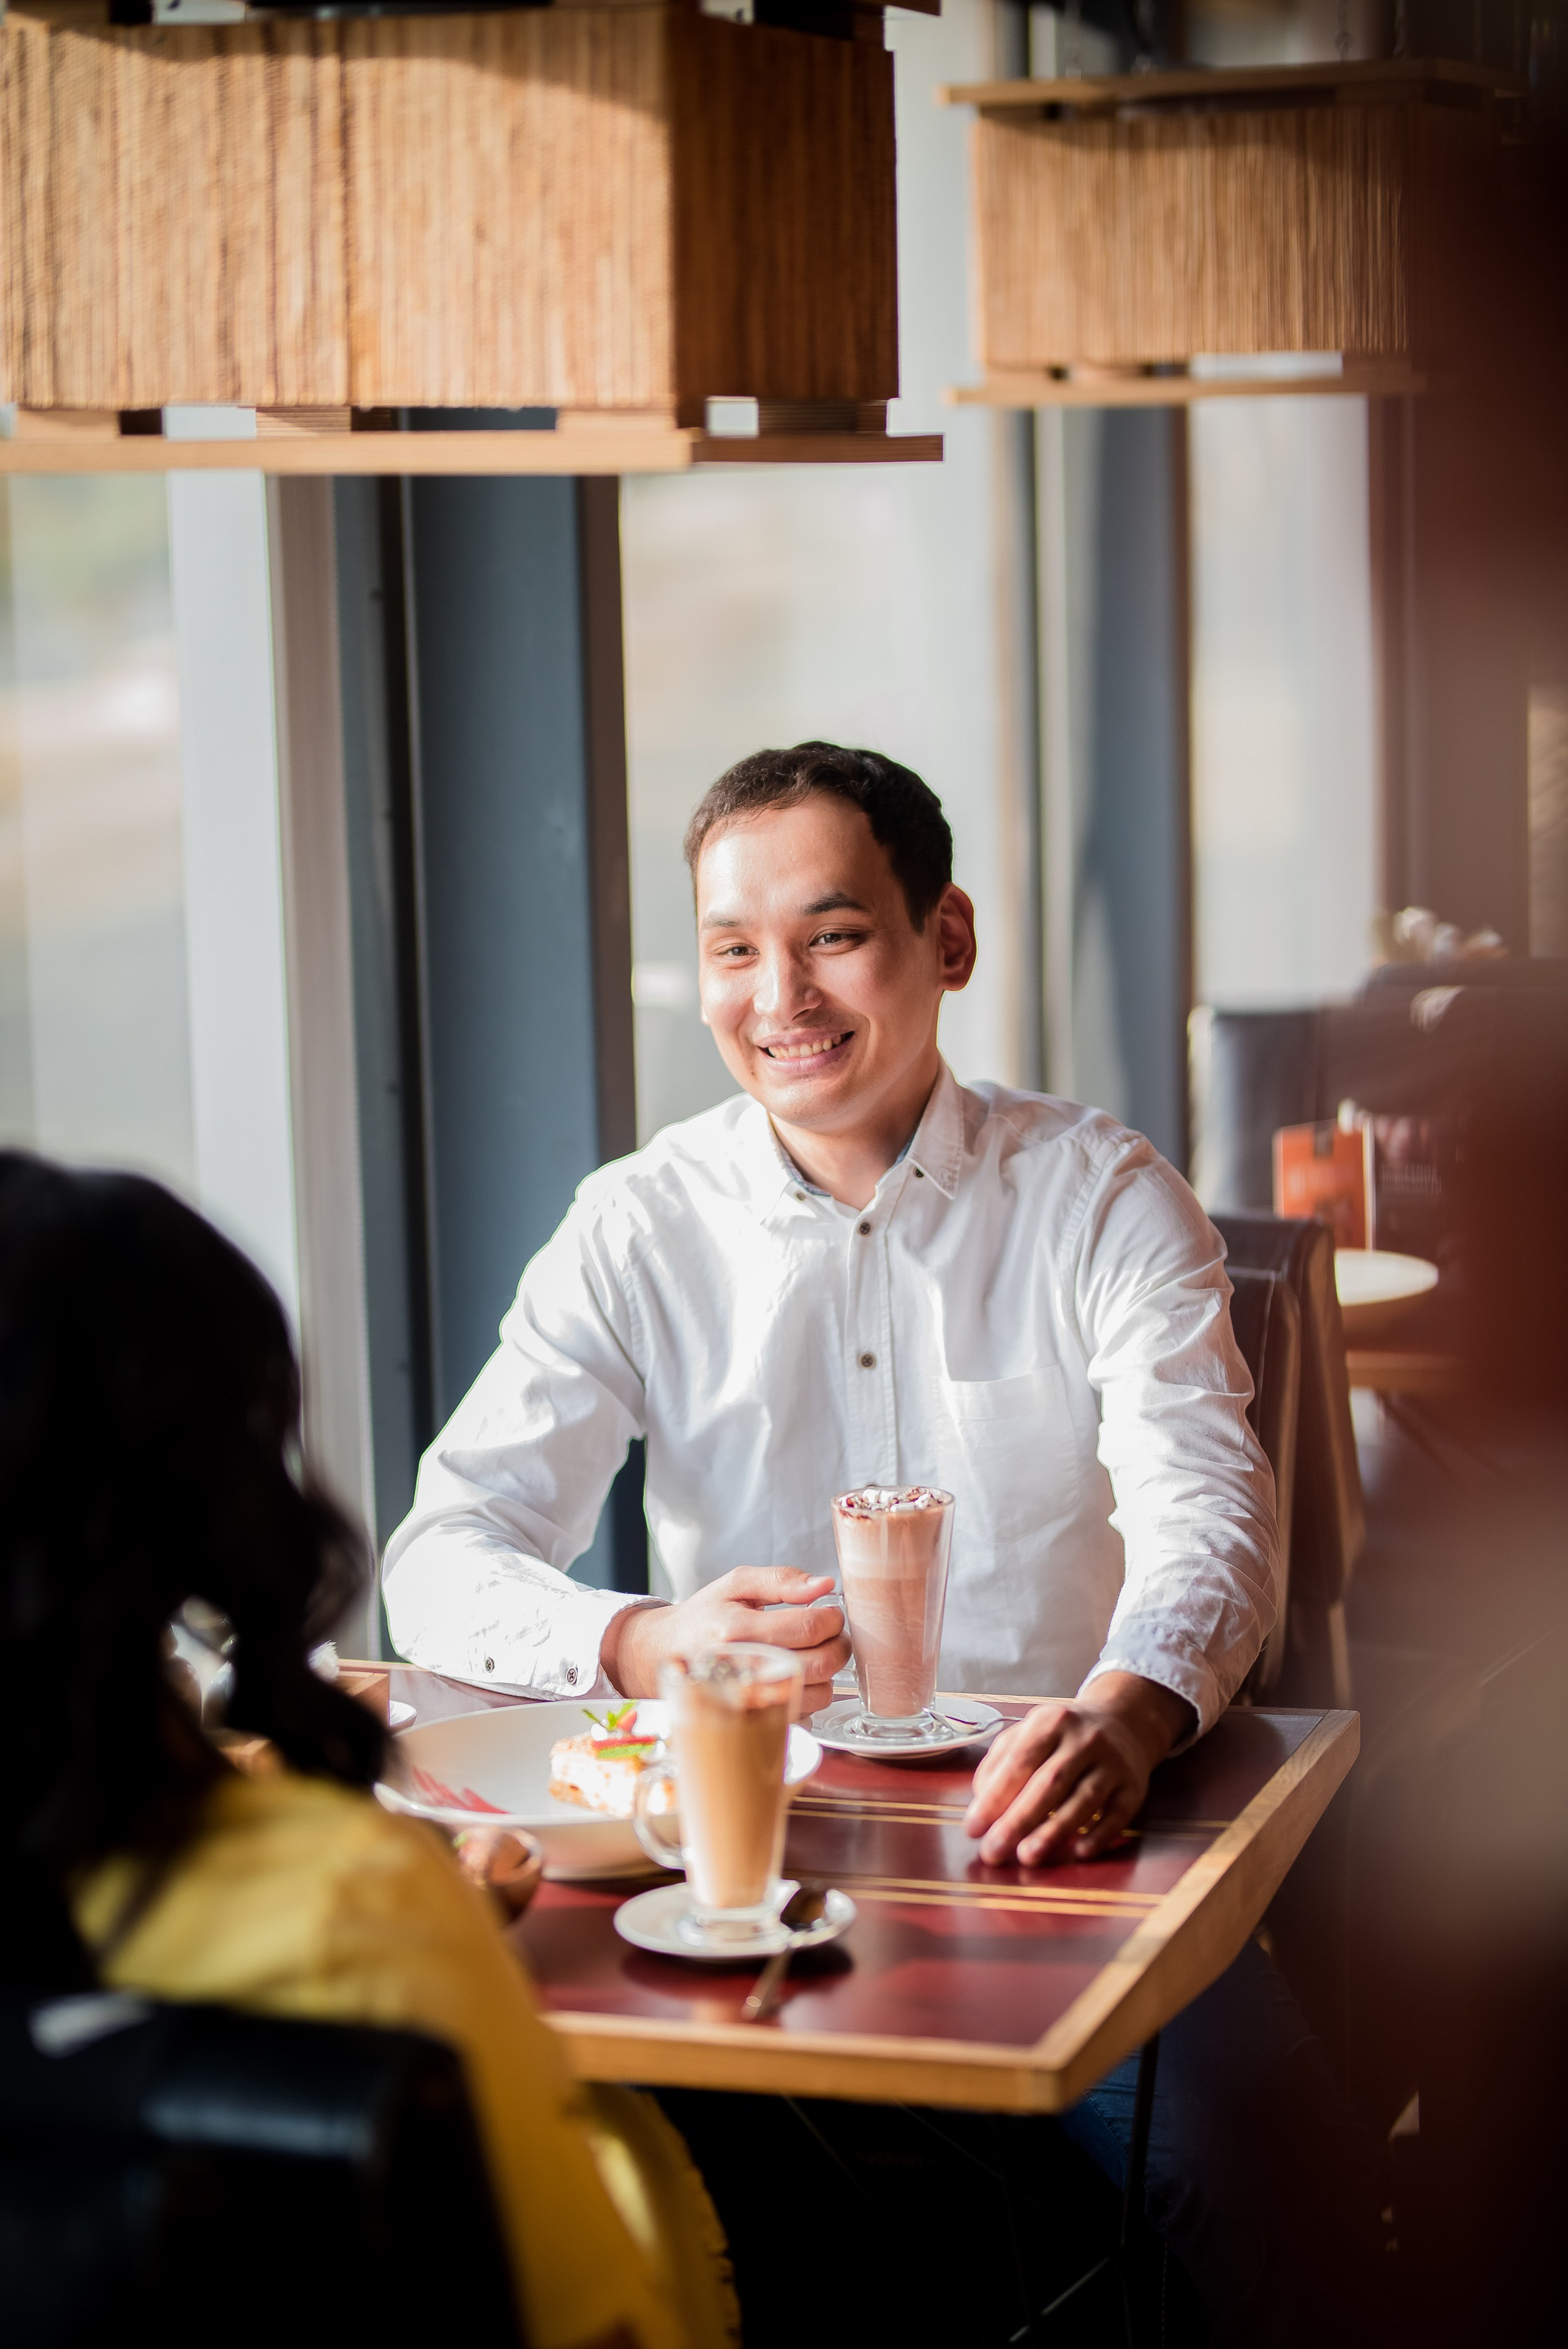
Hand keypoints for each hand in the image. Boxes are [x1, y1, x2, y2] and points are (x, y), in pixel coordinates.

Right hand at [599, 1568, 849, 1702]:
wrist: (665, 1655)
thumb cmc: (704, 1616)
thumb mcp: (736, 1584)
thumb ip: (782, 1580)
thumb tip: (824, 1586)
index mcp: (738, 1629)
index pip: (809, 1626)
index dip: (832, 1618)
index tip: (830, 1613)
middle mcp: (743, 1669)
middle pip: (821, 1663)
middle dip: (838, 1645)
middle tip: (830, 1633)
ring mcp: (749, 1699)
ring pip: (819, 1693)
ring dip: (828, 1672)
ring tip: (812, 1653)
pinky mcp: (756, 1719)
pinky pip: (805, 1711)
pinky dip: (810, 1693)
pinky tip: (794, 1675)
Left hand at [963, 1673, 1194, 1866]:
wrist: (1122, 1723)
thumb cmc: (1063, 1736)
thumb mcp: (1029, 1732)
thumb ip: (1000, 1762)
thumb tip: (982, 1803)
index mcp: (1051, 1722)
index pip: (1019, 1762)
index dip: (995, 1797)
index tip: (973, 1829)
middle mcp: (1084, 1740)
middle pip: (1049, 1783)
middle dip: (1018, 1820)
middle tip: (994, 1852)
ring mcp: (1112, 1764)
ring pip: (1083, 1800)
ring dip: (1054, 1831)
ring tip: (1027, 1857)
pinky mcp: (1134, 1788)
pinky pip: (1118, 1814)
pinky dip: (1100, 1835)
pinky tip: (1080, 1853)